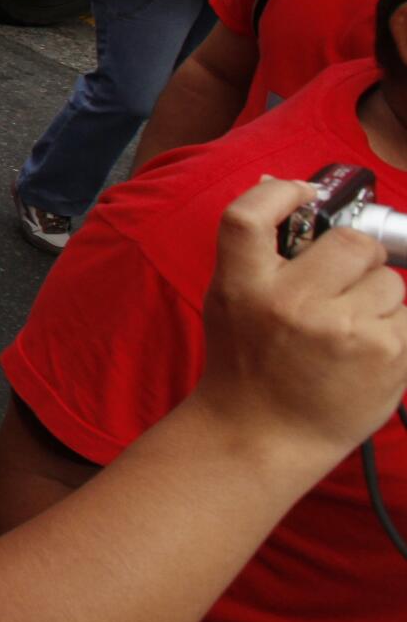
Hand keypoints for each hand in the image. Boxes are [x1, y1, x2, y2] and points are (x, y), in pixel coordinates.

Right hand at [188, 177, 406, 464]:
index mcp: (243, 286)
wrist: (263, 435)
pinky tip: (367, 352)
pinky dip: (394, 330)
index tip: (303, 192)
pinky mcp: (385, 354)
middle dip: (358, 256)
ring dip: (379, 298)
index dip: (283, 192)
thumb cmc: (247, 364)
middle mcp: (291, 303)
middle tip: (344, 282)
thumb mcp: (231, 302)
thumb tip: (286, 186)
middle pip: (351, 242)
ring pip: (389, 280)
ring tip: (350, 328)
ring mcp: (342, 329)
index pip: (251, 215)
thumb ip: (257, 253)